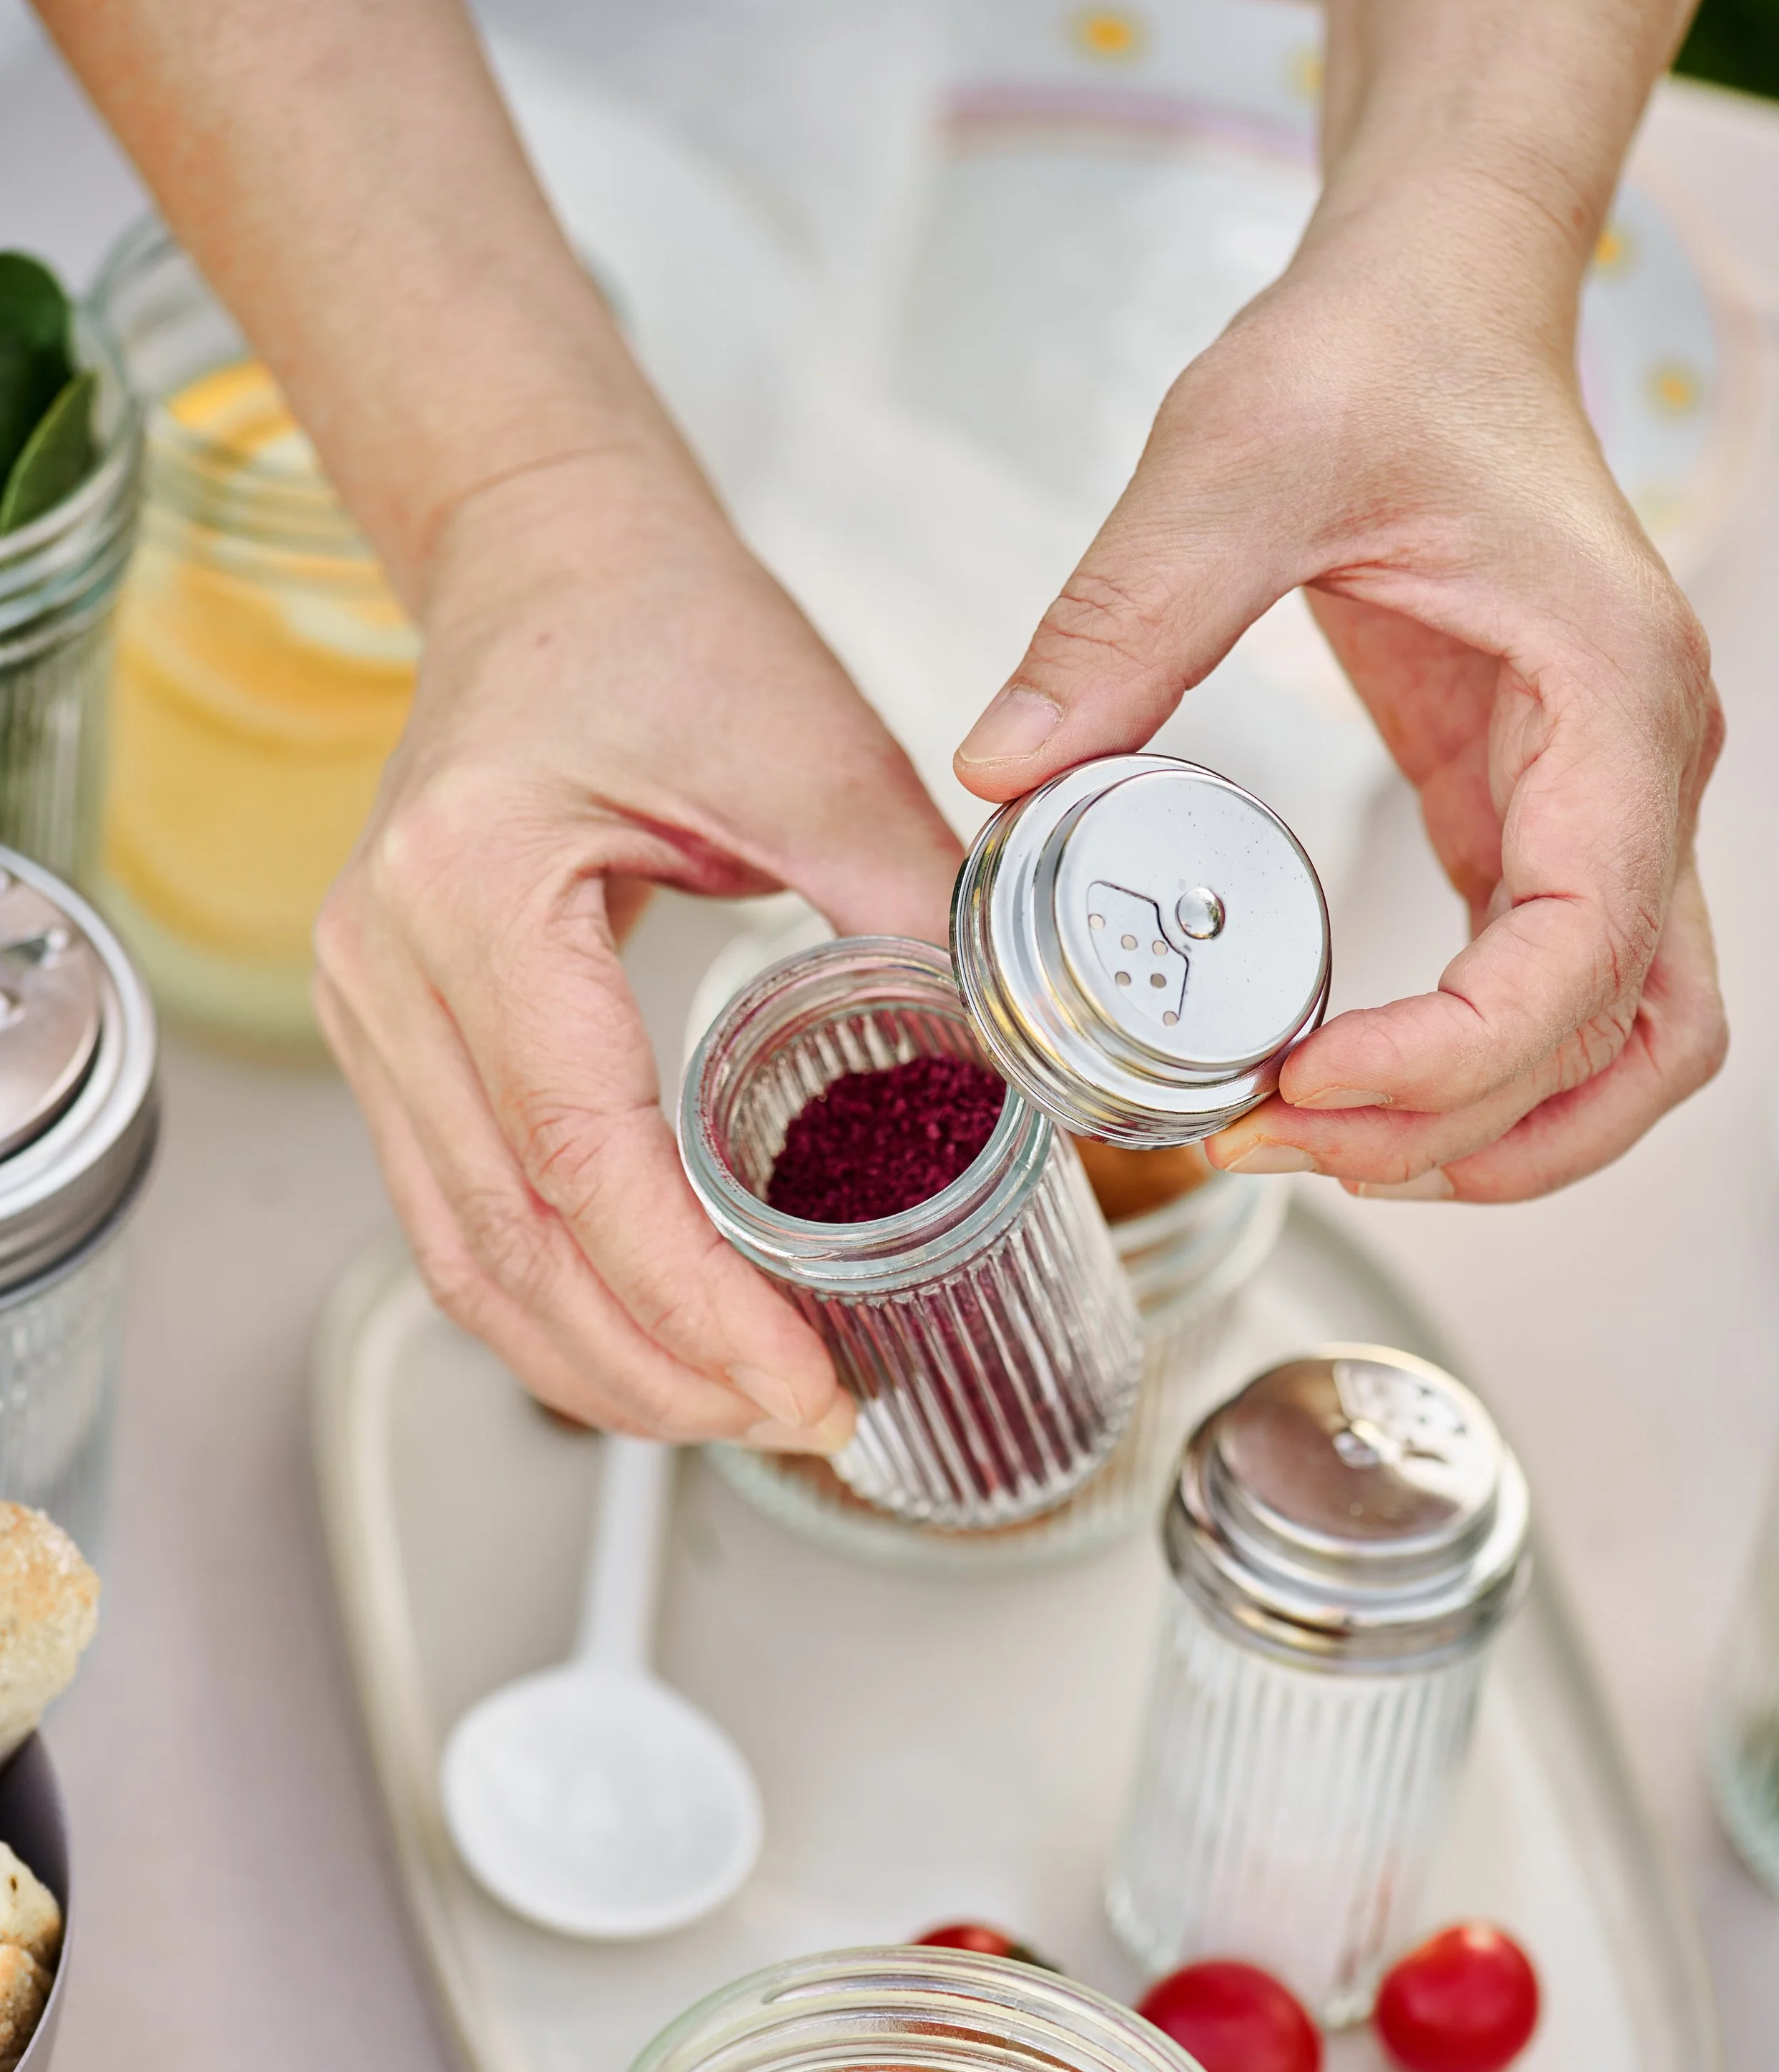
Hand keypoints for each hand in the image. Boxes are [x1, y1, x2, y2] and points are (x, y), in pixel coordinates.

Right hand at [315, 453, 959, 1435]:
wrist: (548, 558)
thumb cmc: (662, 623)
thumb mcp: (811, 750)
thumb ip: (910, 906)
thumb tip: (1022, 1074)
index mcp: (474, 887)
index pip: (580, 1159)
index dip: (694, 1302)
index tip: (802, 1382)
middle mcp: (387, 962)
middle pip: (503, 1245)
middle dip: (654, 1370)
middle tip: (795, 1421)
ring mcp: (371, 1010)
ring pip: (462, 1259)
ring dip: (598, 1364)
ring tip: (737, 1412)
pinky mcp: (396, 1038)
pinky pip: (458, 1216)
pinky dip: (557, 1304)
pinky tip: (656, 1342)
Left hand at [951, 206, 1724, 1201]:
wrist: (1432, 302)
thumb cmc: (1374, 355)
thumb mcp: (1233, 460)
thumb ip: (1124, 620)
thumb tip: (1003, 772)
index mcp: (1608, 696)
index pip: (1581, 953)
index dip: (1450, 1063)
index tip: (1299, 1087)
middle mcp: (1640, 770)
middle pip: (1624, 1042)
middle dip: (1461, 1130)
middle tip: (1277, 1142)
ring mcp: (1604, 805)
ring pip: (1622, 1045)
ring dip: (1497, 1132)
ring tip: (1315, 1146)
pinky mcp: (1534, 820)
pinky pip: (1550, 997)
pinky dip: (1470, 1074)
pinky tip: (1337, 1088)